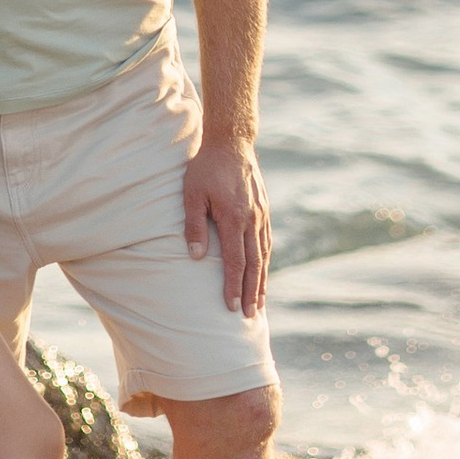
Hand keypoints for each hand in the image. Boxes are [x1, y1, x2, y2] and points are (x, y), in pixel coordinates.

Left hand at [182, 135, 270, 317]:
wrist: (232, 141)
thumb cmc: (206, 167)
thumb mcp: (192, 193)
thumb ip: (194, 225)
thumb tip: (195, 257)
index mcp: (234, 218)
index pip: (235, 261)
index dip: (234, 286)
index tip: (232, 308)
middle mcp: (252, 219)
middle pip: (254, 264)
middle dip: (253, 292)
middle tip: (251, 317)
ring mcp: (261, 214)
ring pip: (264, 254)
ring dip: (262, 280)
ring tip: (260, 303)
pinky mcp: (264, 209)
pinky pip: (267, 241)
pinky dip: (265, 260)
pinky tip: (262, 271)